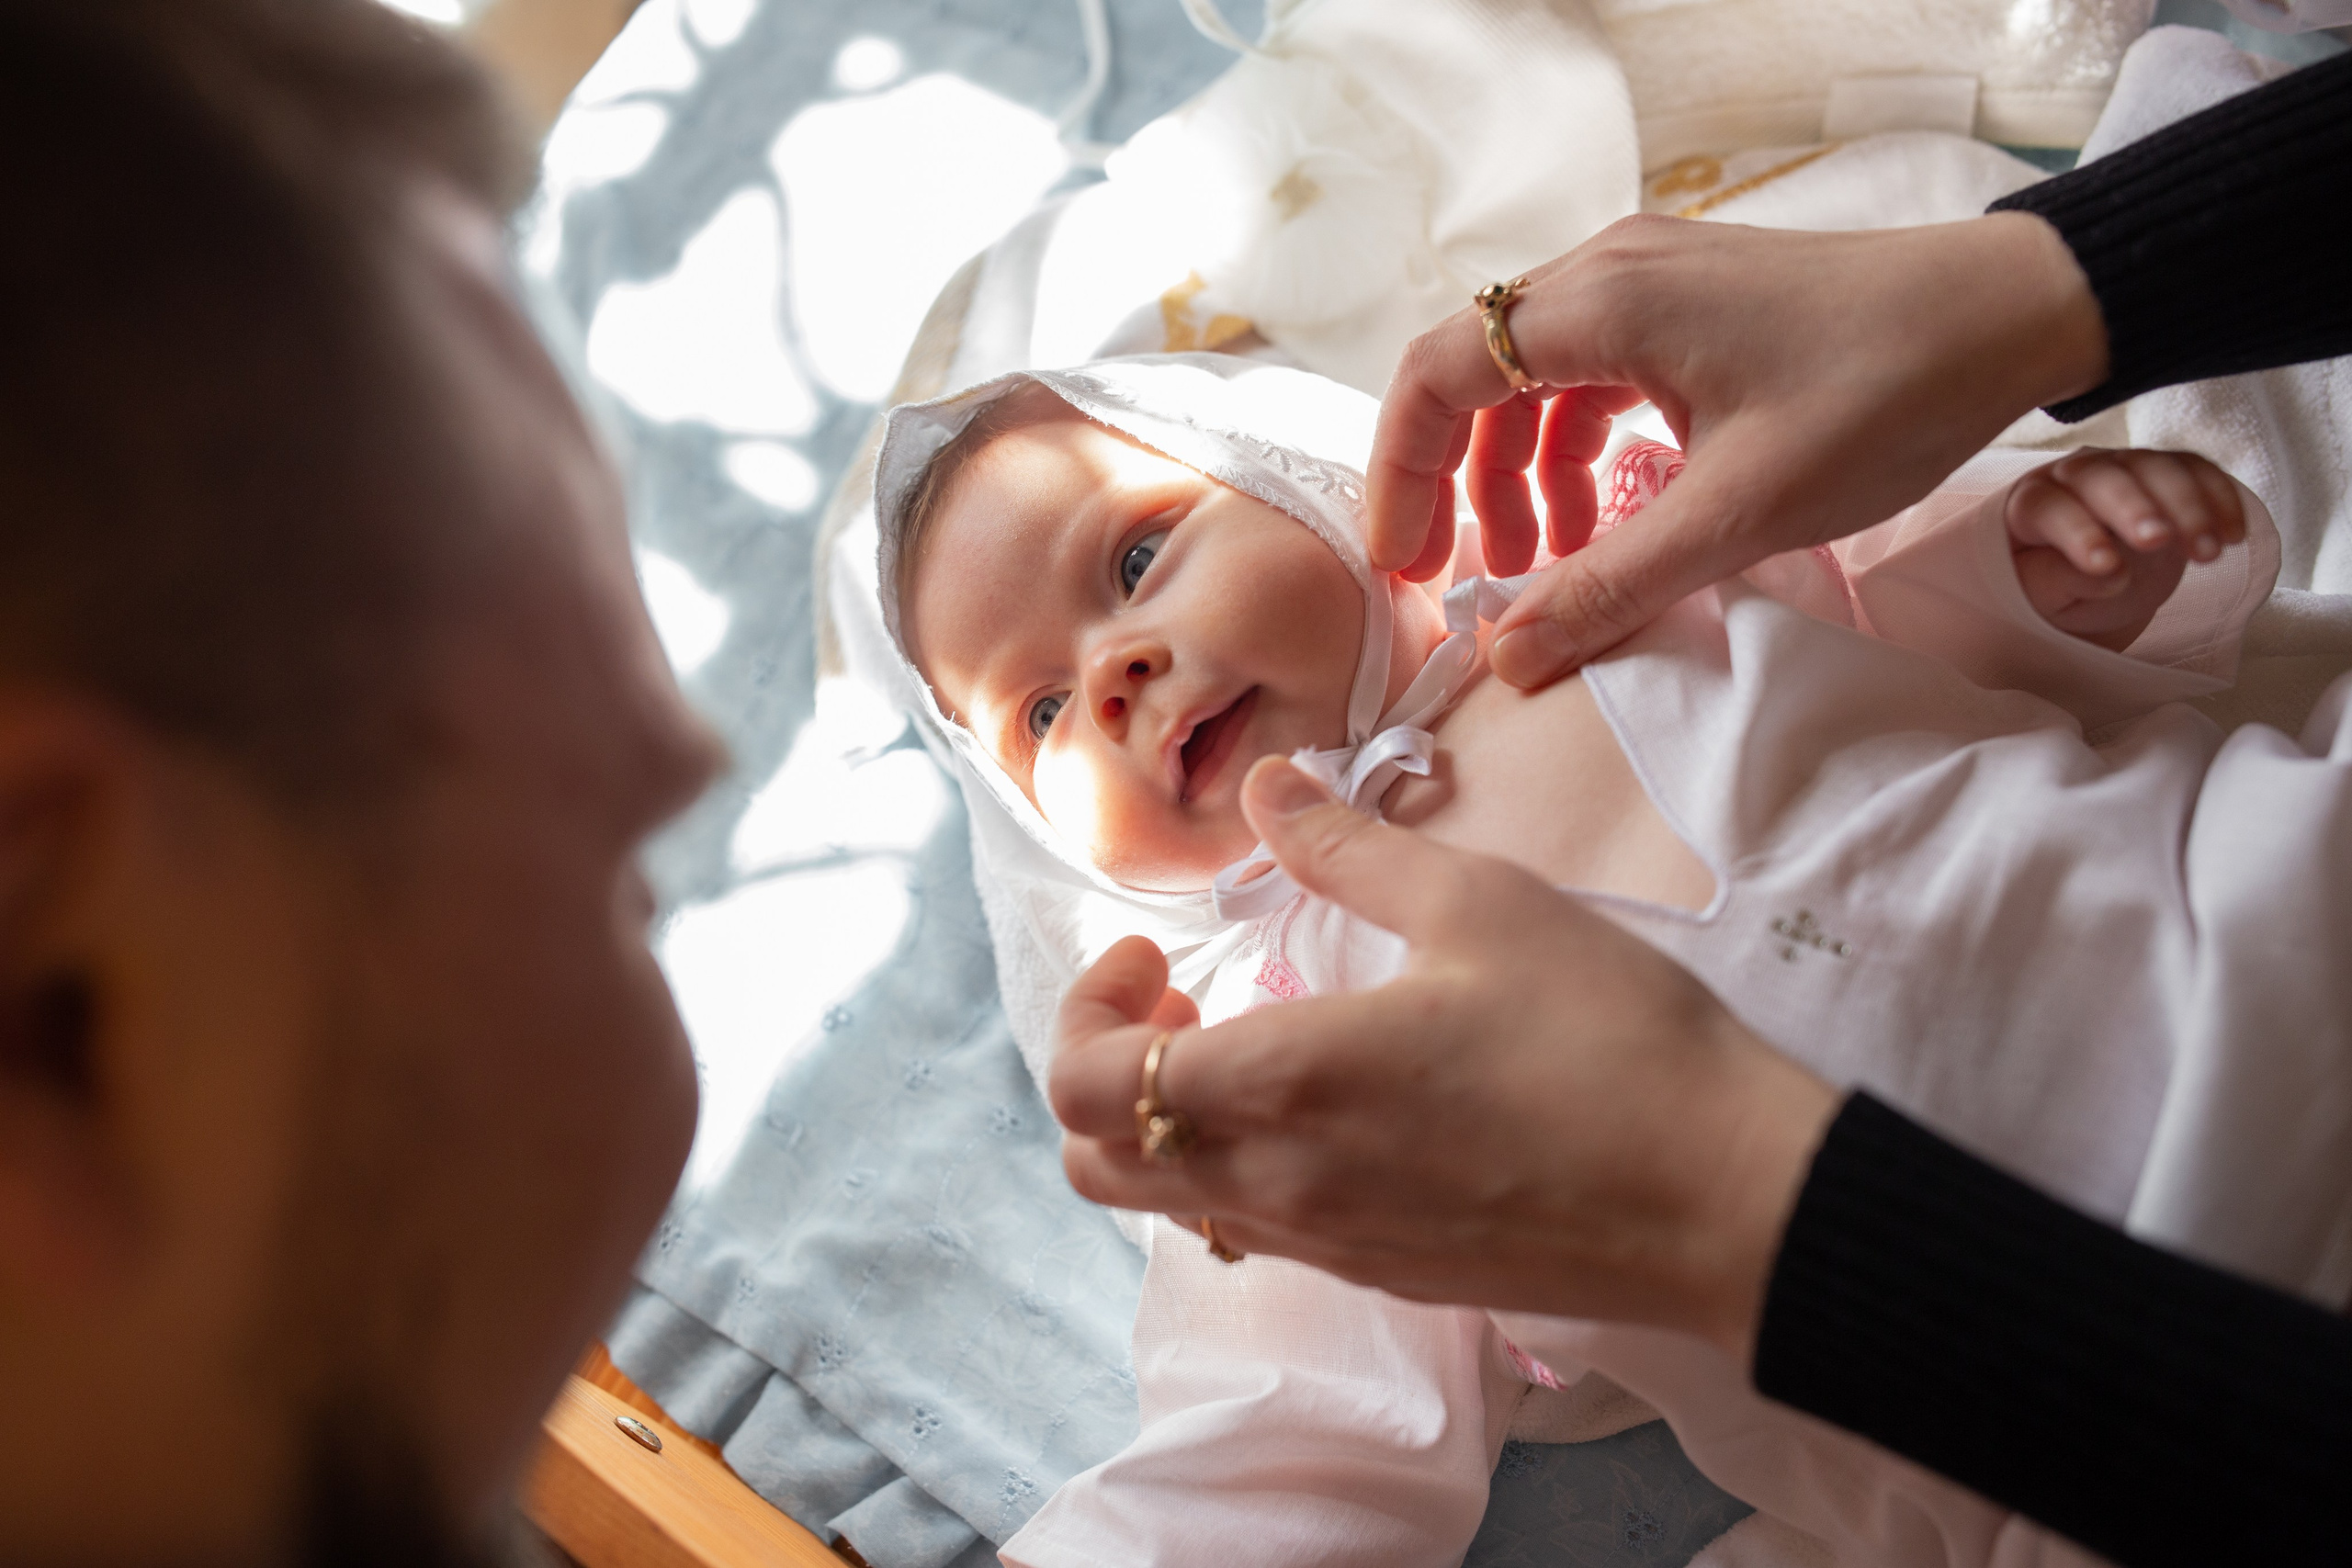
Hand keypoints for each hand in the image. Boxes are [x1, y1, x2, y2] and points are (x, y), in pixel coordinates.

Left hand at [1048, 756, 1840, 1360]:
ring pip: (1169, 1207)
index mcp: (1282, 1084)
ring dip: (1164, 1122)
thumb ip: (1346, 847)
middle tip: (1181, 995)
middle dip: (1101, 1070)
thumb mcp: (1478, 904)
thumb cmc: (1607, 1039)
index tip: (1157, 949)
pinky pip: (1252, 1234)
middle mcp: (1279, 1184)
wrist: (1725, 1199)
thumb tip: (1265, 786)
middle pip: (1096, 1163)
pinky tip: (1318, 1105)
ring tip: (1250, 1040)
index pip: (1086, 1084)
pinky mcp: (1380, 1276)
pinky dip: (1233, 1170)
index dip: (1086, 1007)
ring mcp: (1326, 1245)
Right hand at [1367, 213, 2109, 687]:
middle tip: (1461, 584)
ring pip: (1531, 383)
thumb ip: (1613, 586)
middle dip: (1454, 486)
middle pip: (1474, 377)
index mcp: (1601, 303)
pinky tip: (1602, 520)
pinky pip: (1589, 376)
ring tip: (1540, 567)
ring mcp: (1649, 281)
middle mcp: (1608, 273)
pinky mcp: (1688, 304)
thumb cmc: (1884, 392)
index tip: (1406, 567)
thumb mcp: (1739, 513)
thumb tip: (1510, 660)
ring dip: (1517, 477)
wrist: (2012, 314)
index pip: (1440, 376)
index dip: (1403, 477)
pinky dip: (1574, 452)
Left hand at [2005, 447, 2245, 651]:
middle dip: (2134, 508)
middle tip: (2158, 541)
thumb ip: (2054, 583)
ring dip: (2188, 508)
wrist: (2082, 581)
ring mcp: (2122, 467)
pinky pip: (2197, 471)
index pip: (2048, 508)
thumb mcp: (2037, 600)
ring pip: (2157, 469)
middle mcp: (2073, 474)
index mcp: (2028, 504)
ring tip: (2209, 554)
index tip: (2105, 567)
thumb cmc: (2048, 590)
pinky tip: (2234, 535)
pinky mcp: (2166, 473)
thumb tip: (2111, 574)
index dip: (2077, 533)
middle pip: (2104, 478)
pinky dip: (2220, 499)